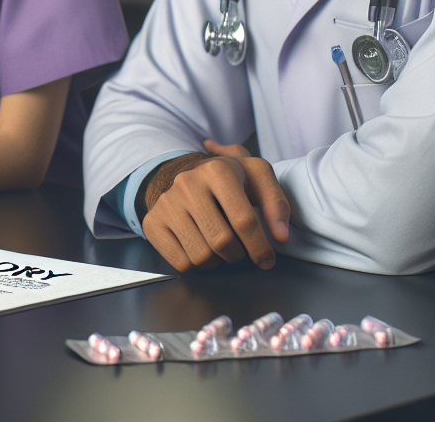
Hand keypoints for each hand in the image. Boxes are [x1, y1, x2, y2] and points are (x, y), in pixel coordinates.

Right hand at [141, 145, 289, 272]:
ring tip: (218, 246)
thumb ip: (277, 203)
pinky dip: (195, 264)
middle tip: (239, 249)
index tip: (266, 259)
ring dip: (217, 261)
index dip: (260, 247)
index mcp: (217, 170)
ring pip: (200, 256)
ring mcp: (167, 202)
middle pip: (222, 242)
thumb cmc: (229, 181)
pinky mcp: (153, 221)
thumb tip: (281, 236)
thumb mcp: (257, 178)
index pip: (244, 221)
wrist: (185, 175)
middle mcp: (187, 183)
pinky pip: (180, 263)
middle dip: (238, 254)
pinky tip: (199, 246)